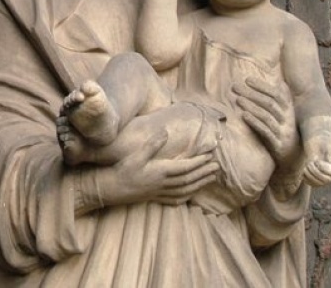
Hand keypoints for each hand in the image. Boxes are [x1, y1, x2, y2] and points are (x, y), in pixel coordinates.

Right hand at [96, 130, 219, 206]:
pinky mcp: (156, 197)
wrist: (112, 189)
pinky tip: (191, 194)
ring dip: (200, 184)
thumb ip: (152, 144)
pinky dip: (187, 196)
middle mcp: (164, 183)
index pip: (185, 167)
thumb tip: (165, 132)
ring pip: (186, 190)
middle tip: (218, 167)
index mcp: (160, 171)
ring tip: (211, 178)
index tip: (210, 155)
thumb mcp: (136, 155)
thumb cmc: (123, 170)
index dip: (198, 161)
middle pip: (189, 179)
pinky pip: (176, 199)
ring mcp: (160, 192)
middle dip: (204, 172)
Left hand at [234, 76, 300, 168]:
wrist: (295, 158)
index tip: (247, 79)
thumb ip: (284, 99)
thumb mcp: (288, 115)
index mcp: (289, 110)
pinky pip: (266, 132)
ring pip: (266, 116)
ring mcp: (283, 133)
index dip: (262, 86)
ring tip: (238, 99)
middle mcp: (288, 120)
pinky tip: (244, 116)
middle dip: (251, 94)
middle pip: (269, 104)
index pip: (276, 94)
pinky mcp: (278, 145)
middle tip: (235, 87)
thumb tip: (281, 82)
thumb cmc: (286, 131)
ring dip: (251, 106)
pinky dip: (255, 122)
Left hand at [303, 138, 330, 186]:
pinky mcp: (317, 182)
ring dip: (310, 175)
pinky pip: (312, 184)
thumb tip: (330, 160)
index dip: (322, 167)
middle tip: (308, 163)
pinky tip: (303, 172)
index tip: (315, 160)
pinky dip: (306, 179)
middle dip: (315, 171)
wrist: (318, 148)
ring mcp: (325, 180)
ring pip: (318, 183)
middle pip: (325, 179)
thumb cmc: (323, 145)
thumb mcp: (327, 146)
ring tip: (305, 167)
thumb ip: (330, 151)